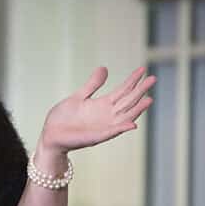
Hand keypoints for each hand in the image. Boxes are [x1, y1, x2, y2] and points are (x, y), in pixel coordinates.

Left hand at [39, 66, 154, 157]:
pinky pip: (112, 132)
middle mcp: (107, 115)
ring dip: (137, 110)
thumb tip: (104, 68)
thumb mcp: (79, 96)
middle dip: (140, 91)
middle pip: (128, 101)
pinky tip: (133, 124)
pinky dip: (122, 128)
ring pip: (125, 117)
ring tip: (149, 99)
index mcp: (103, 105)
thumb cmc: (63, 117)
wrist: (51, 134)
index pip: (123, 90)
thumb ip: (92, 85)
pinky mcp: (96, 137)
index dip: (132, 80)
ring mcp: (104, 126)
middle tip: (153, 78)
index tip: (143, 69)